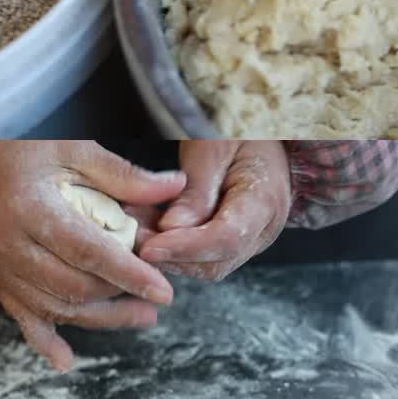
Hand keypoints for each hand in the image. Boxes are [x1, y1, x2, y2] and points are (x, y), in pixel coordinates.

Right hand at [0, 141, 187, 371]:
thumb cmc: (17, 150)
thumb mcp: (70, 149)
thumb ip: (122, 175)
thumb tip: (174, 187)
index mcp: (30, 208)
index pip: (85, 250)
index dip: (127, 273)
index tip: (163, 291)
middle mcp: (11, 244)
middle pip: (72, 285)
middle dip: (120, 297)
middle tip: (158, 298)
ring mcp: (0, 266)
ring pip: (54, 307)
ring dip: (100, 318)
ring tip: (142, 318)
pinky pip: (21, 316)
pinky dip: (44, 341)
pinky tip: (65, 360)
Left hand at [139, 140, 291, 281]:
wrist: (262, 137)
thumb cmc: (240, 135)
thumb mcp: (214, 149)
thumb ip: (196, 191)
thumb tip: (171, 228)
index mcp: (264, 200)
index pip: (227, 238)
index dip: (185, 247)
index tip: (149, 248)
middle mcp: (261, 229)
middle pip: (216, 261)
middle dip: (171, 256)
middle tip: (133, 240)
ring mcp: (249, 240)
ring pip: (205, 264)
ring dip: (167, 254)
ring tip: (134, 231)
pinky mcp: (230, 242)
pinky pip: (200, 255)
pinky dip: (171, 246)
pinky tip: (145, 228)